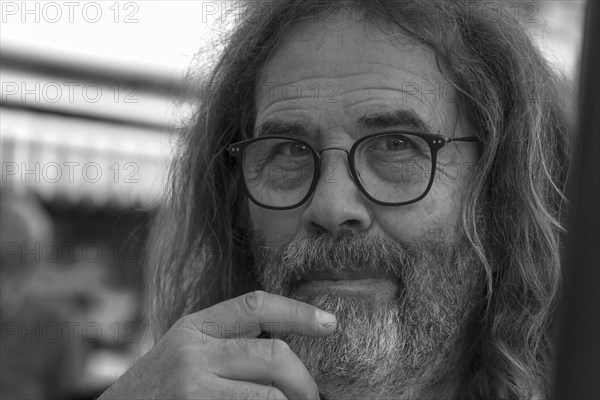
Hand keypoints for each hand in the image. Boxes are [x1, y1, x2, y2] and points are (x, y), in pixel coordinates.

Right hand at [99, 290, 336, 398]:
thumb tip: (285, 351)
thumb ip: (225, 345)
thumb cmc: (155, 392)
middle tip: (312, 398)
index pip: (257, 305)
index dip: (298, 311)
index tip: (330, 322)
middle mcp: (194, 350)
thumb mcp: (184, 354)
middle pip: (274, 353)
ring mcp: (193, 384)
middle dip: (304, 380)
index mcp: (195, 327)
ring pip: (271, 394)